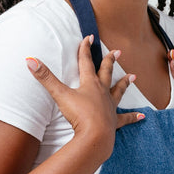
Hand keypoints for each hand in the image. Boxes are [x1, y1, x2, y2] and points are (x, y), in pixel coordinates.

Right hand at [27, 36, 144, 162]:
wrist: (95, 136)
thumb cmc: (79, 115)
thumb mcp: (60, 95)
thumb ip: (45, 78)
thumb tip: (30, 60)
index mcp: (90, 84)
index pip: (86, 62)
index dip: (85, 49)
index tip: (89, 37)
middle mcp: (102, 93)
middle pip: (106, 73)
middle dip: (110, 61)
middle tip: (117, 51)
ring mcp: (110, 107)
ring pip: (119, 92)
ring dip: (125, 83)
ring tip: (133, 76)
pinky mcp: (114, 122)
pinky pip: (126, 118)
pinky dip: (134, 117)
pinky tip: (143, 116)